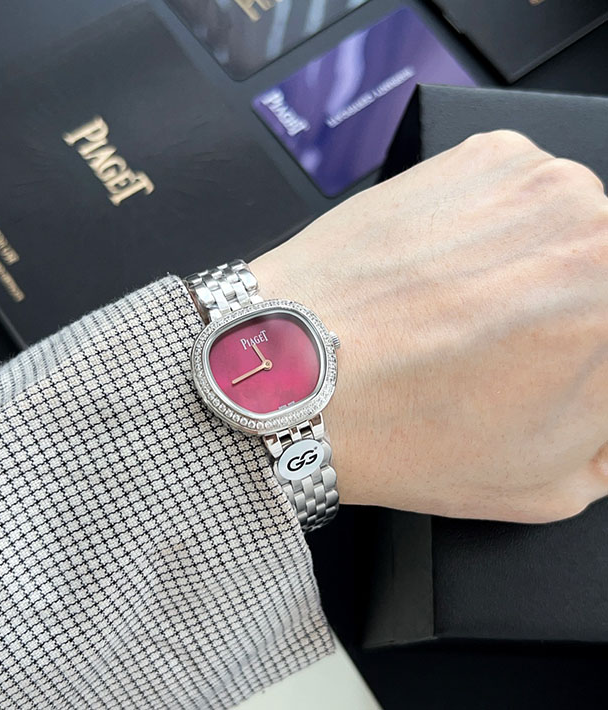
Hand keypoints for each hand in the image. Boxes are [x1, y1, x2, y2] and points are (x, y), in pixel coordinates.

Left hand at [252, 130, 607, 522]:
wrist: (298, 371)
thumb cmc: (399, 427)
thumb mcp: (546, 480)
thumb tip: (607, 396)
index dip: (590, 354)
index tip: (562, 362)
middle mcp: (592, 229)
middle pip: (604, 271)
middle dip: (572, 312)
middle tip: (511, 349)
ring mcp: (534, 181)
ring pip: (568, 228)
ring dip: (535, 266)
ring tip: (464, 314)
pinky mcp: (478, 158)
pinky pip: (515, 196)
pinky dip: (492, 231)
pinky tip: (443, 276)